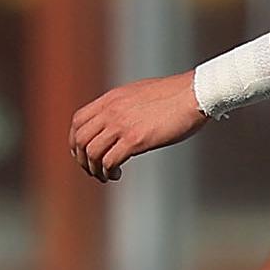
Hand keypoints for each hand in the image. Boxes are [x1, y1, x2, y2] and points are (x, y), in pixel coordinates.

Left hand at [69, 73, 205, 180]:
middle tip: (91, 169)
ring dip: (94, 168)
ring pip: (92, 153)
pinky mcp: (136, 140)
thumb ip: (125, 105)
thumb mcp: (140, 93)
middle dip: (81, 158)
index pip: (78, 121)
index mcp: (111, 99)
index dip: (75, 139)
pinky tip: (117, 174)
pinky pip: (110, 161)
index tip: (82, 152)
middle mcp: (111, 111)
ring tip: (105, 175)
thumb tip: (122, 118)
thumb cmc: (176, 94)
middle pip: (80, 139)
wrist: (195, 94)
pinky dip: (108, 171)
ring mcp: (121, 126)